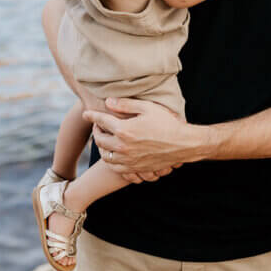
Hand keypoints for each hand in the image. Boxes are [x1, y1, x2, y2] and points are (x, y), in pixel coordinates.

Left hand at [83, 98, 197, 178]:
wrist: (183, 144)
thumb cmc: (167, 123)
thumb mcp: (148, 108)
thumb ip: (126, 104)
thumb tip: (108, 102)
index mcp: (125, 130)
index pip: (101, 121)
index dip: (92, 116)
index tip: (86, 113)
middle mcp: (123, 147)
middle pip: (100, 139)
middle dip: (96, 131)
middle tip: (98, 125)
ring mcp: (129, 160)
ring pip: (105, 156)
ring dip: (102, 147)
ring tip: (105, 140)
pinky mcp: (135, 168)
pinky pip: (115, 167)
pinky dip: (111, 160)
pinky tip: (114, 154)